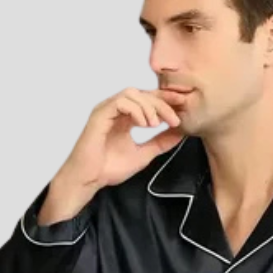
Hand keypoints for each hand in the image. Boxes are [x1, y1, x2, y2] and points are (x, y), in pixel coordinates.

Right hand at [59, 87, 189, 192]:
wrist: (90, 179)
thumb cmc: (109, 168)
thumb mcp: (144, 154)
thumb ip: (160, 143)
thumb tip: (180, 133)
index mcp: (126, 116)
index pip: (148, 100)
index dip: (166, 100)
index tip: (182, 107)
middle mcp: (116, 109)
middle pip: (143, 93)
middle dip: (162, 103)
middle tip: (175, 118)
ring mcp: (107, 110)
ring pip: (132, 93)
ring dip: (148, 106)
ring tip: (155, 125)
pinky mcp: (100, 114)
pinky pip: (121, 101)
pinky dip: (135, 110)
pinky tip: (143, 124)